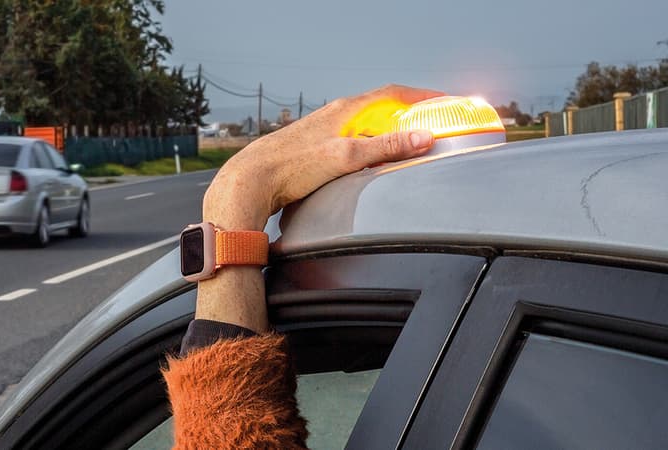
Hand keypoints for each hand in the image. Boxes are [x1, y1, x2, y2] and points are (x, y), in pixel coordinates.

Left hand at [196, 84, 443, 331]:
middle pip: (382, 108)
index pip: (393, 93)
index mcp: (345, 110)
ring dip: (390, 133)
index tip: (446, 101)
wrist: (251, 180)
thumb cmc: (292, 166)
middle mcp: (335, 116)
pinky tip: (372, 163)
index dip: (422, 96)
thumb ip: (384, 148)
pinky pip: (353, 142)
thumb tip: (422, 138)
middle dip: (410, 115)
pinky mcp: (316, 149)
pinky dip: (372, 147)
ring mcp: (325, 132)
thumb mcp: (345, 156)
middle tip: (433, 125)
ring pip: (366, 126)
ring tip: (408, 147)